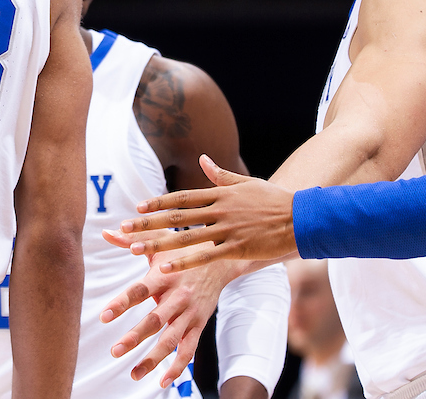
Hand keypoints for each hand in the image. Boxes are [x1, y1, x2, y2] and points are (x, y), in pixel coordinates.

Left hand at [98, 239, 242, 388]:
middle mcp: (178, 296)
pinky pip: (189, 350)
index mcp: (164, 276)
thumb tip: (106, 231)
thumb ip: (131, 240)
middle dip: (135, 337)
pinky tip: (163, 381)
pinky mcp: (199, 325)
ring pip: (171, 340)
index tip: (104, 316)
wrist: (222, 260)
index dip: (122, 303)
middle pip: (155, 320)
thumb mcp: (161, 240)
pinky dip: (178, 367)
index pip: (139, 290)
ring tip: (133, 373)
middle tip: (115, 350)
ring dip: (153, 358)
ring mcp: (190, 313)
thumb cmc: (183, 249)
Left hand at [109, 155, 297, 269]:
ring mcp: (227, 229)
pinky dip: (184, 262)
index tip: (138, 206)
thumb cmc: (273, 200)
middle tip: (124, 228)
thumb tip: (203, 158)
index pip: (181, 197)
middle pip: (176, 216)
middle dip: (147, 222)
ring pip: (185, 236)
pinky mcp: (237, 247)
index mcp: (220, 193)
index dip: (158, 202)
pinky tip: (165, 268)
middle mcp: (219, 209)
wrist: (301, 218)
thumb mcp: (246, 183)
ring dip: (158, 242)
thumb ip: (220, 174)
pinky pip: (205, 256)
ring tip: (134, 249)